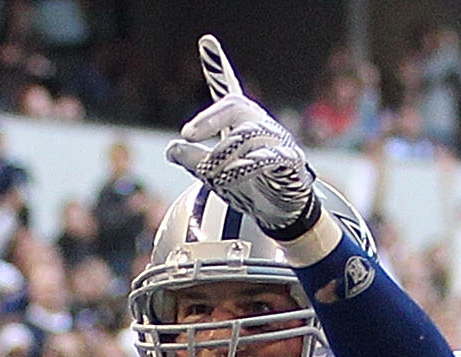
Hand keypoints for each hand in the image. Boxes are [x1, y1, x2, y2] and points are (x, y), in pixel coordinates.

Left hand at [166, 36, 316, 237]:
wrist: (281, 211)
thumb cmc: (248, 186)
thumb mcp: (213, 174)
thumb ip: (193, 160)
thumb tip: (171, 148)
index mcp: (240, 123)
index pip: (228, 92)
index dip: (217, 66)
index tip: (206, 41)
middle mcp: (259, 125)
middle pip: (237, 105)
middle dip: (210, 118)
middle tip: (186, 134)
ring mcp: (276, 140)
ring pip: (249, 134)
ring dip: (223, 152)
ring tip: (209, 171)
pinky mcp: (289, 160)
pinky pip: (269, 157)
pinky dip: (247, 166)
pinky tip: (231, 176)